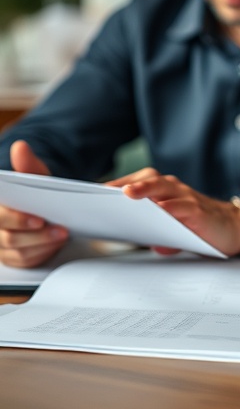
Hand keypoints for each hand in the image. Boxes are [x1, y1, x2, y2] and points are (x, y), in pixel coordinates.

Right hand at [0, 140, 68, 266]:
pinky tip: (56, 245)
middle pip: (8, 237)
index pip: (1, 215)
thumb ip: (29, 166)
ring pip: (18, 251)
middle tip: (60, 230)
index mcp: (0, 205)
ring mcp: (1, 245)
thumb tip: (21, 147)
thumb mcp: (37, 179)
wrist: (49, 209)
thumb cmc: (39, 194)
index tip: (38, 220)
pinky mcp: (13, 258)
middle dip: (36, 235)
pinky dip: (43, 253)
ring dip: (44, 245)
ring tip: (64, 235)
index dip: (17, 219)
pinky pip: (26, 261)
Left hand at [106, 168, 239, 256]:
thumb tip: (149, 244)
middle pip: (149, 179)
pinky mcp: (200, 212)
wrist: (234, 229)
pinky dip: (172, 208)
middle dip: (127, 183)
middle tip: (107, 190)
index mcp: (165, 193)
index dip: (116, 185)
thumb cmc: (198, 227)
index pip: (137, 183)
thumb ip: (156, 235)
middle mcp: (175, 191)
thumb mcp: (172, 231)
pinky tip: (162, 212)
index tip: (93, 192)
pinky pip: (184, 207)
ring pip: (165, 188)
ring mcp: (188, 199)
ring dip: (146, 189)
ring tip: (129, 195)